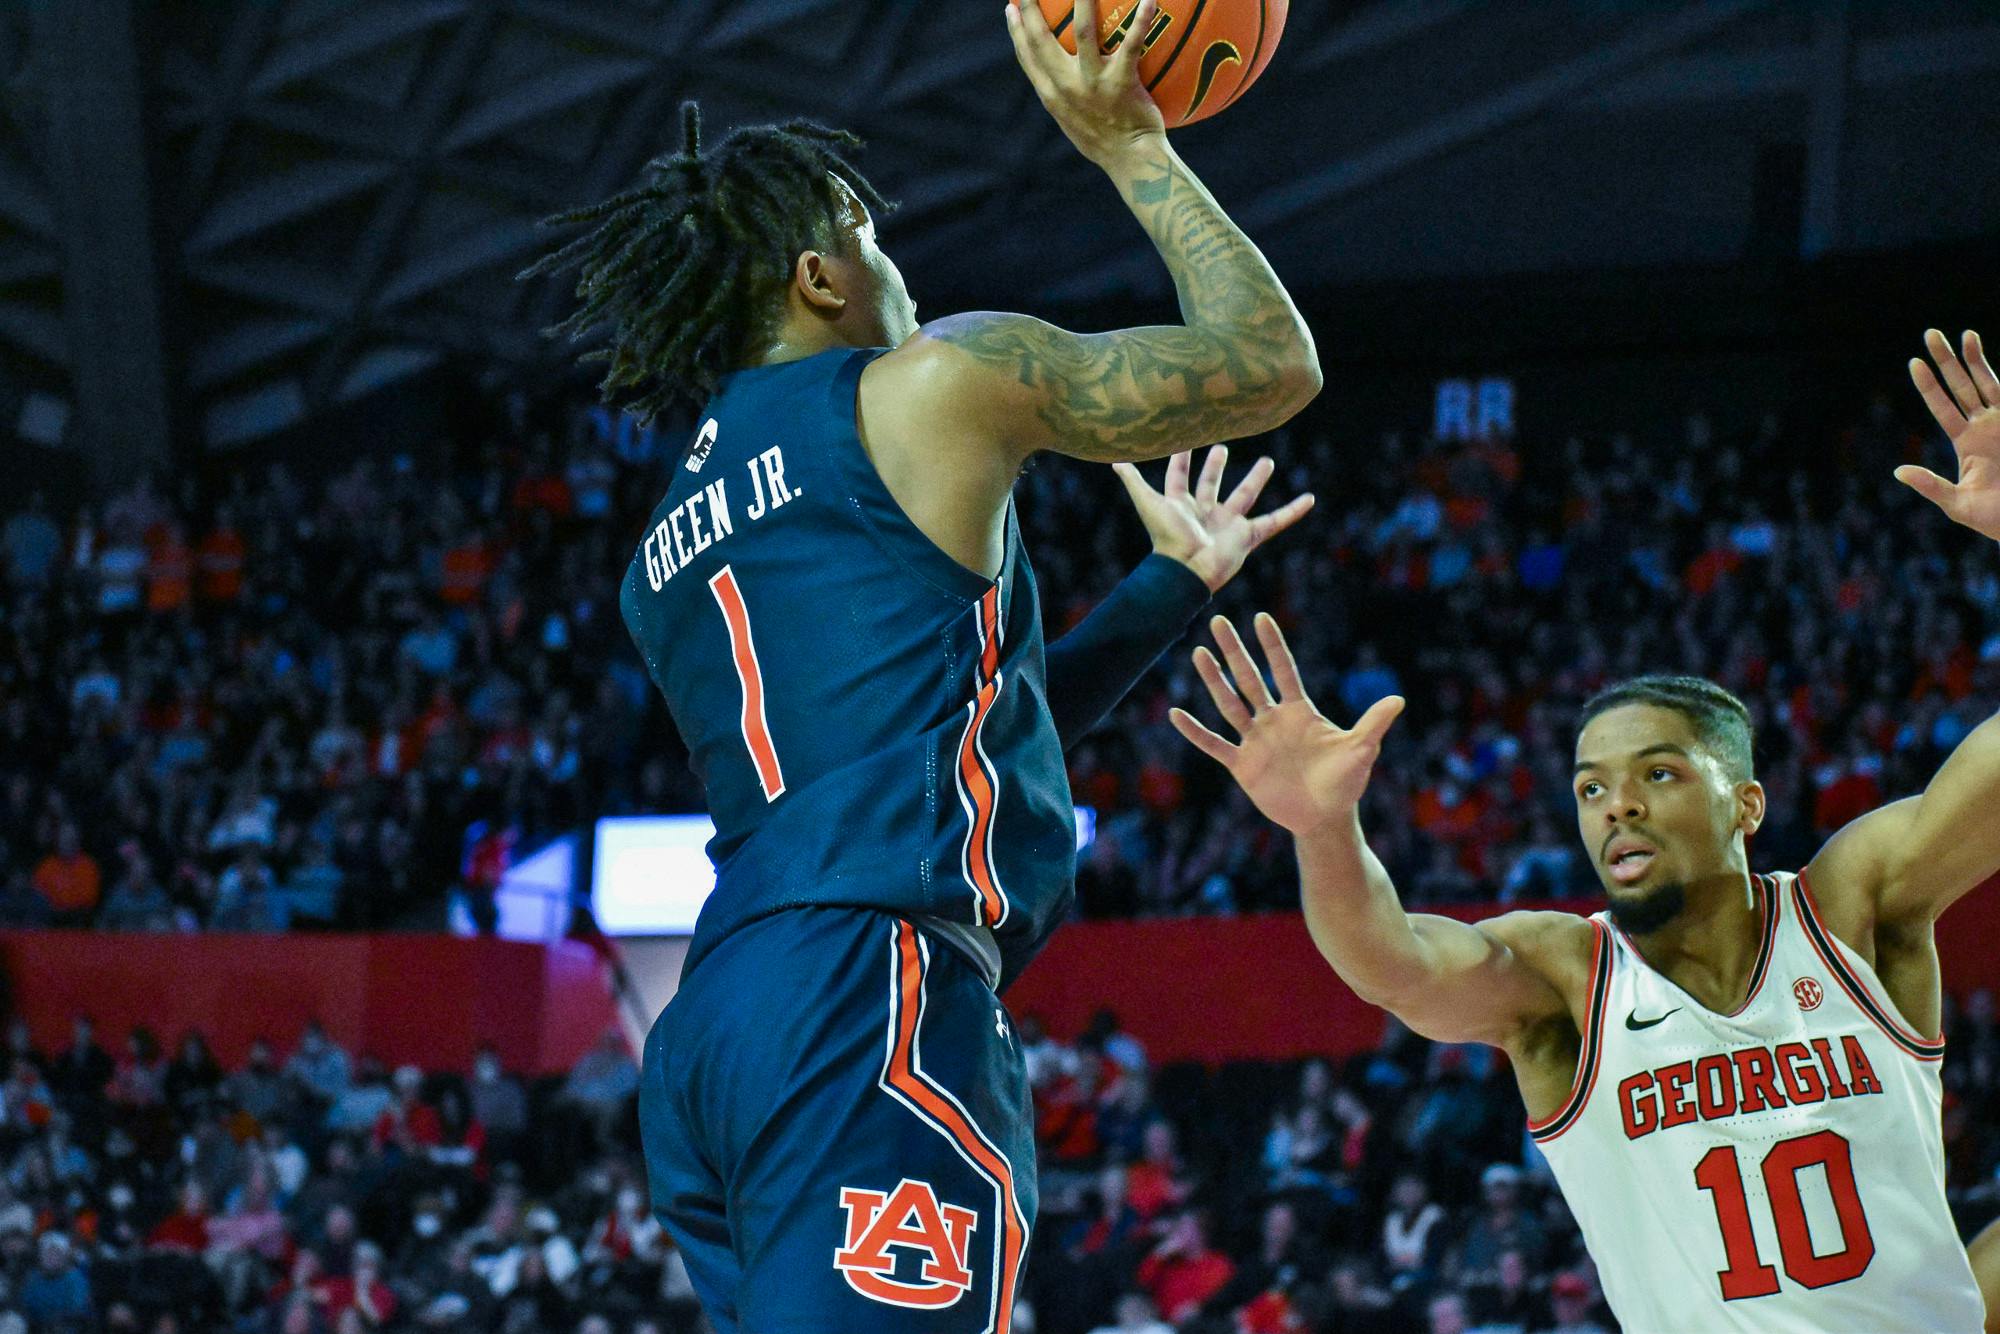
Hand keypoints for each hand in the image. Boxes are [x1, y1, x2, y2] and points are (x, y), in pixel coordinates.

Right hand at [1005, 0, 1167, 167]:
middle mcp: (1066, 87)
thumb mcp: (1073, 123)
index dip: (1016, 31)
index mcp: (1052, 96)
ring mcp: (1093, 84)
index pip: (1027, 58)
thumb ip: (1064, 97)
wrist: (1131, 161)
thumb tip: (1060, 77)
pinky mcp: (1121, 83)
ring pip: (1084, 31)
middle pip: (1043, 39)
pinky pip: (1132, 44)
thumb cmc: (1106, 142)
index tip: (1010, 9)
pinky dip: (1142, 19)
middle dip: (1032, 8)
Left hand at [1114, 446, 1313, 592]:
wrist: (1187, 570)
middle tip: (1222, 445)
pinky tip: (1309, 499)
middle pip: (1212, 483)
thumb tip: (1113, 459)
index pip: (1179, 475)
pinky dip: (1293, 512)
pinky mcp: (1247, 536)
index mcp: (1180, 504)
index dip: (1180, 458)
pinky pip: (1275, 522)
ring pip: (1245, 496)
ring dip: (1255, 479)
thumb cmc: (1167, 538)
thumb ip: (1133, 481)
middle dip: (1216, 466)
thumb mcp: (1148, 503)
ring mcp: (1227, 524)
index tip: (1186, 435)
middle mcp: (1204, 512)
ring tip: (1267, 461)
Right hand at [1170, 614, 1403, 836]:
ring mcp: (1255, 740)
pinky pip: (1215, 744)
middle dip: (1234, 650)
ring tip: (1197, 654)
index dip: (1272, 645)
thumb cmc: (1346, 781)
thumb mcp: (1361, 749)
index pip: (1283, 670)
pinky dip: (1196, 732)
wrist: (1324, 817)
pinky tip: (1176, 715)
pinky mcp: (1242, 765)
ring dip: (1213, 680)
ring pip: (1229, 704)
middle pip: (1250, 678)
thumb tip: (1399, 699)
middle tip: (1217, 621)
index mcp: (1300, 711)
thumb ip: (1373, 723)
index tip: (1260, 617)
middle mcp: (1273, 720)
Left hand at [1900, 329, 1999, 541]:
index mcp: (1967, 442)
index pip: (1943, 407)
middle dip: (1947, 360)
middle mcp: (1985, 426)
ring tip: (1963, 333)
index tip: (1915, 362)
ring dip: (1975, 358)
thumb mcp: (1957, 504)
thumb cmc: (1994, 518)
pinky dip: (1999, 378)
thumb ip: (1931, 487)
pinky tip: (1984, 356)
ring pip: (1988, 382)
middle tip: (1930, 333)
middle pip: (1962, 386)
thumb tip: (1898, 472)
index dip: (1929, 385)